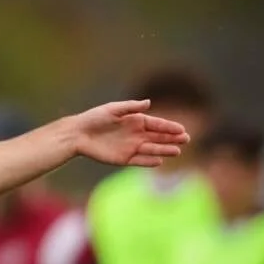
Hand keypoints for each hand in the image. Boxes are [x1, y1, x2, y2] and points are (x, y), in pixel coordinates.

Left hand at [71, 100, 188, 166]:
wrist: (77, 134)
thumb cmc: (94, 118)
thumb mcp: (112, 110)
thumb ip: (130, 107)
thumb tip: (149, 102)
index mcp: (135, 121)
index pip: (156, 124)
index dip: (169, 127)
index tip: (181, 129)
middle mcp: (136, 134)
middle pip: (158, 137)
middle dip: (172, 138)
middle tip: (186, 140)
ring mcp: (131, 147)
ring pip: (152, 149)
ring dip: (164, 150)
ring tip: (177, 152)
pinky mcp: (123, 159)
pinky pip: (140, 160)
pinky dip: (149, 161)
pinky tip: (159, 161)